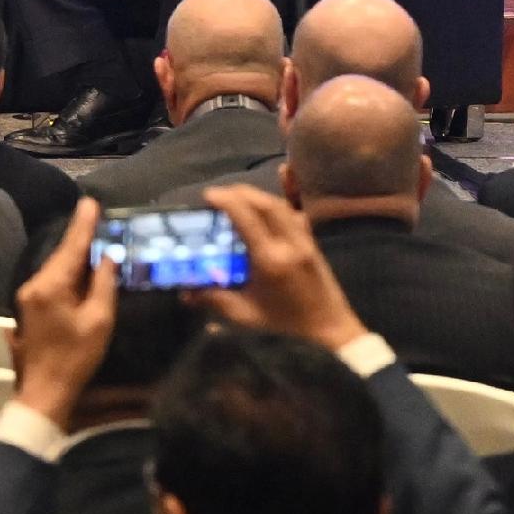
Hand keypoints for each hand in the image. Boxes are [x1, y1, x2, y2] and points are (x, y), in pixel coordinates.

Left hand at [9, 200, 116, 420]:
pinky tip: (82, 273)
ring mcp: (28, 297)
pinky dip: (68, 274)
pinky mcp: (29, 309)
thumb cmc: (75, 357)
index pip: (70, 247)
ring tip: (95, 242)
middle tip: (98, 218)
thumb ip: (103, 284)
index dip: (84, 225)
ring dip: (75, 258)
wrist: (44, 391)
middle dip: (80, 239)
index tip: (91, 202)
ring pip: (56, 269)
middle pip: (61, 256)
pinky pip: (52, 282)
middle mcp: (34, 285)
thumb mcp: (98, 320)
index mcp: (50, 286)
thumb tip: (108, 257)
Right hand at [197, 185, 368, 352]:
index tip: (208, 196)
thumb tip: (184, 292)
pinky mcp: (312, 243)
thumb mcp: (246, 316)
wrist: (329, 329)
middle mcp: (289, 243)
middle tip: (218, 195)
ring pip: (281, 205)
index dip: (226, 201)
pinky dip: (282, 199)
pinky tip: (278, 184)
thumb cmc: (286, 324)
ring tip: (237, 198)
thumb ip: (214, 300)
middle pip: (265, 204)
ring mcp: (304, 241)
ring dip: (257, 196)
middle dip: (240, 193)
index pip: (247, 218)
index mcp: (270, 259)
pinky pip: (295, 213)